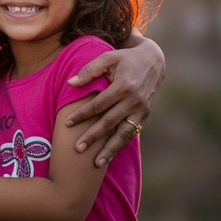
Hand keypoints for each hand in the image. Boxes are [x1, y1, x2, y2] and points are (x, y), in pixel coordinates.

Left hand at [66, 37, 164, 165]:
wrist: (153, 61)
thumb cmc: (125, 58)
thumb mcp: (107, 57)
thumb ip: (89, 70)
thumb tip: (70, 83)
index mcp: (124, 86)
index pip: (99, 104)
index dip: (82, 114)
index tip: (67, 122)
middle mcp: (134, 101)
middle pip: (110, 123)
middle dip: (93, 137)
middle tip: (77, 148)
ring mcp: (141, 110)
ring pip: (123, 134)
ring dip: (110, 149)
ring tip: (96, 163)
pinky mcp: (145, 115)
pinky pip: (131, 133)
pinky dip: (120, 145)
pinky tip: (110, 155)